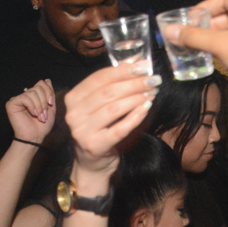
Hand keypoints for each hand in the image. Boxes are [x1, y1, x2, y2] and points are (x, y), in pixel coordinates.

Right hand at [7, 79, 55, 145]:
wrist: (35, 137)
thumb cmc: (42, 126)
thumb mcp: (50, 108)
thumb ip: (49, 94)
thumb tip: (47, 80)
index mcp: (33, 96)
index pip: (41, 83)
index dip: (48, 92)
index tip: (50, 104)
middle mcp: (24, 96)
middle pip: (38, 88)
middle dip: (44, 102)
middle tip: (44, 115)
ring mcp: (17, 99)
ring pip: (32, 93)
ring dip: (39, 106)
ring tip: (39, 116)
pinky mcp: (11, 103)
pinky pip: (25, 98)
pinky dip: (32, 106)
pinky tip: (33, 114)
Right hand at [64, 61, 157, 175]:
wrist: (92, 163)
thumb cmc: (100, 129)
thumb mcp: (99, 106)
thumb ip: (113, 86)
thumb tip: (137, 63)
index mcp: (73, 98)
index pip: (99, 78)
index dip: (122, 70)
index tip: (143, 66)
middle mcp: (74, 113)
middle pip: (108, 92)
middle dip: (134, 83)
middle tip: (153, 79)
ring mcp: (82, 131)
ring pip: (114, 108)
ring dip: (136, 98)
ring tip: (152, 92)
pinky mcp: (96, 145)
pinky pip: (120, 128)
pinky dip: (135, 116)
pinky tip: (146, 108)